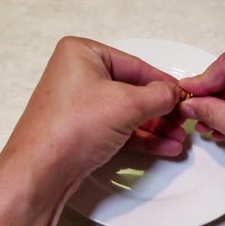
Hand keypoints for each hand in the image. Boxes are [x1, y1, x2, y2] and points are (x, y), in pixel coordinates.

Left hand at [6, 37, 184, 190]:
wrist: (41, 172)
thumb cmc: (73, 127)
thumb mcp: (126, 104)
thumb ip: (158, 95)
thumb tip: (173, 93)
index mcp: (82, 53)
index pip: (135, 65)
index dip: (163, 82)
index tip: (183, 96)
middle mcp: (78, 75)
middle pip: (132, 90)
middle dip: (160, 110)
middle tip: (182, 121)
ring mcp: (79, 104)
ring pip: (126, 112)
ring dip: (154, 126)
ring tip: (178, 138)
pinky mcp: (82, 129)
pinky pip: (118, 128)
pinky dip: (141, 137)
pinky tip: (163, 146)